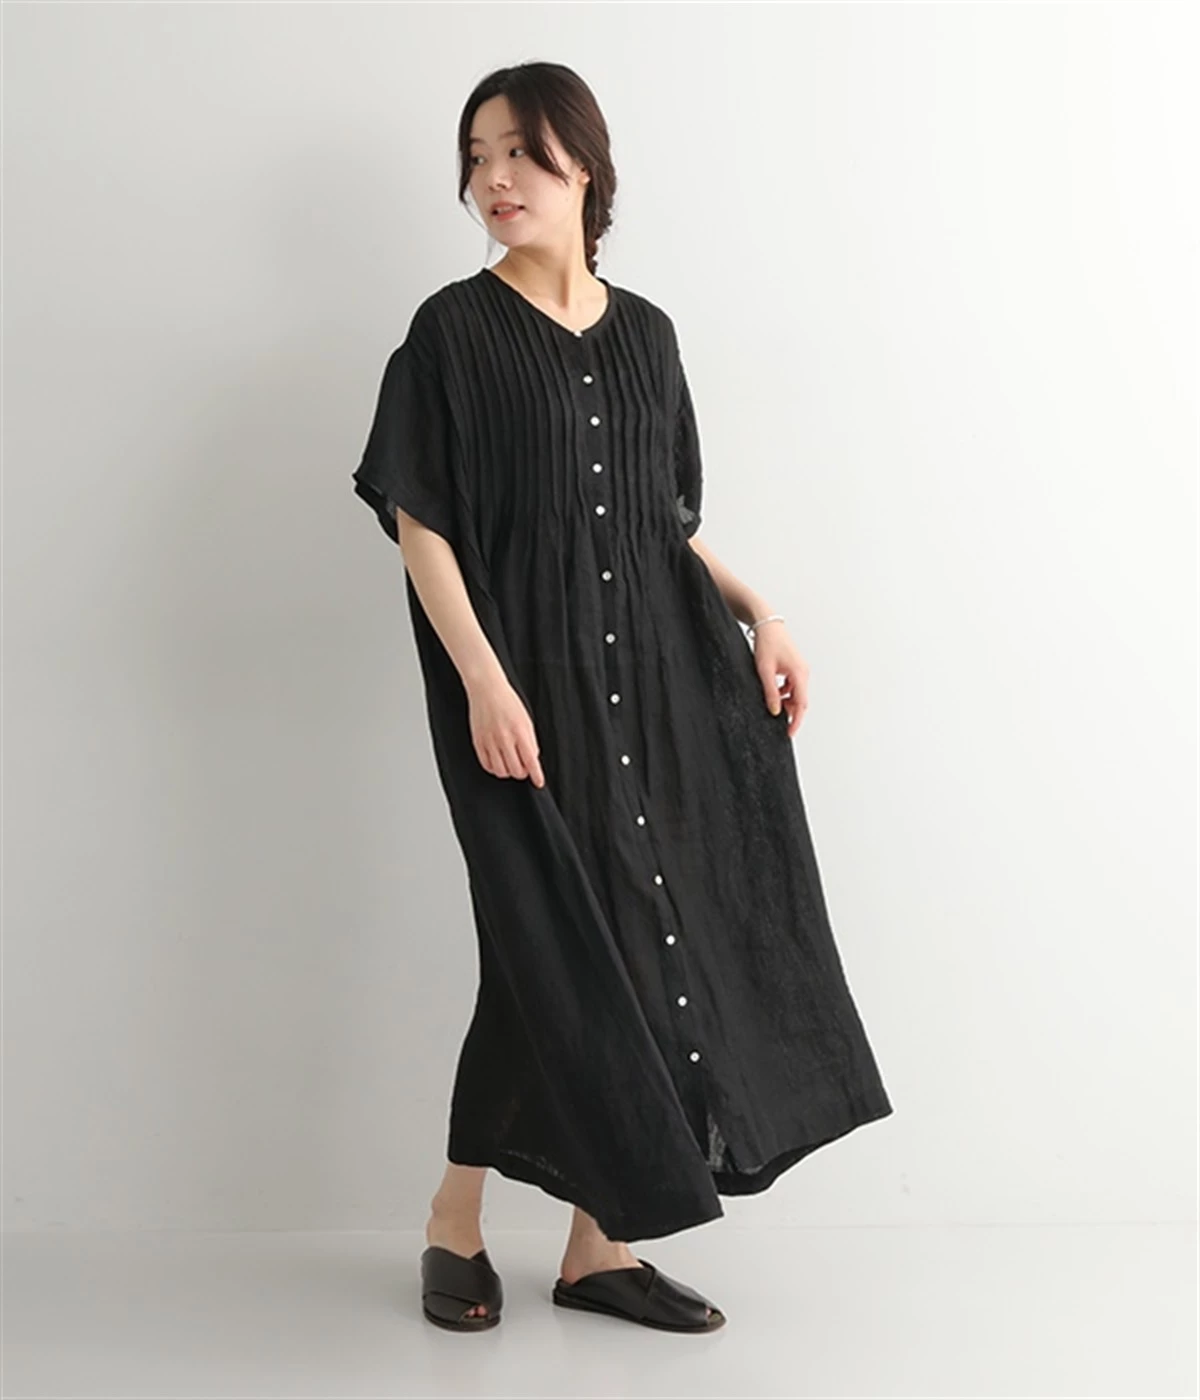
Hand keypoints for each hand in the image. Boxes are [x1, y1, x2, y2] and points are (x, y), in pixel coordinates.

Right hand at [466, 675, 545, 785]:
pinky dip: (494, 768)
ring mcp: (490, 742)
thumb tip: (532, 759)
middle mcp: (505, 739)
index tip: (539, 782)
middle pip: (516, 770)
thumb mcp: (526, 721)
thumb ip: (530, 741)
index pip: (531, 761)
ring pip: (501, 771)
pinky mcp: (478, 742)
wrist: (487, 690)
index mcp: (520, 732)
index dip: (536, 775)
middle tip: (523, 767)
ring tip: (510, 763)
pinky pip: (486, 765)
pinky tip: (498, 762)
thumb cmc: (508, 702)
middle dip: (522, 772)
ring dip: (508, 772)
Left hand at [752, 621, 808, 736]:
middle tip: (779, 724)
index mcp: (799, 674)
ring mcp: (800, 670)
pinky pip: (793, 686)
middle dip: (791, 712)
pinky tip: (773, 693)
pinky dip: (785, 693)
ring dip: (787, 702)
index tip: (790, 733)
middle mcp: (803, 672)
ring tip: (773, 705)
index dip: (796, 720)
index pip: (801, 704)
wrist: (767, 625)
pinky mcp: (794, 667)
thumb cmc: (767, 643)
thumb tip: (775, 711)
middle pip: (801, 700)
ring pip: (796, 693)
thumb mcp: (765, 670)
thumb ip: (770, 692)